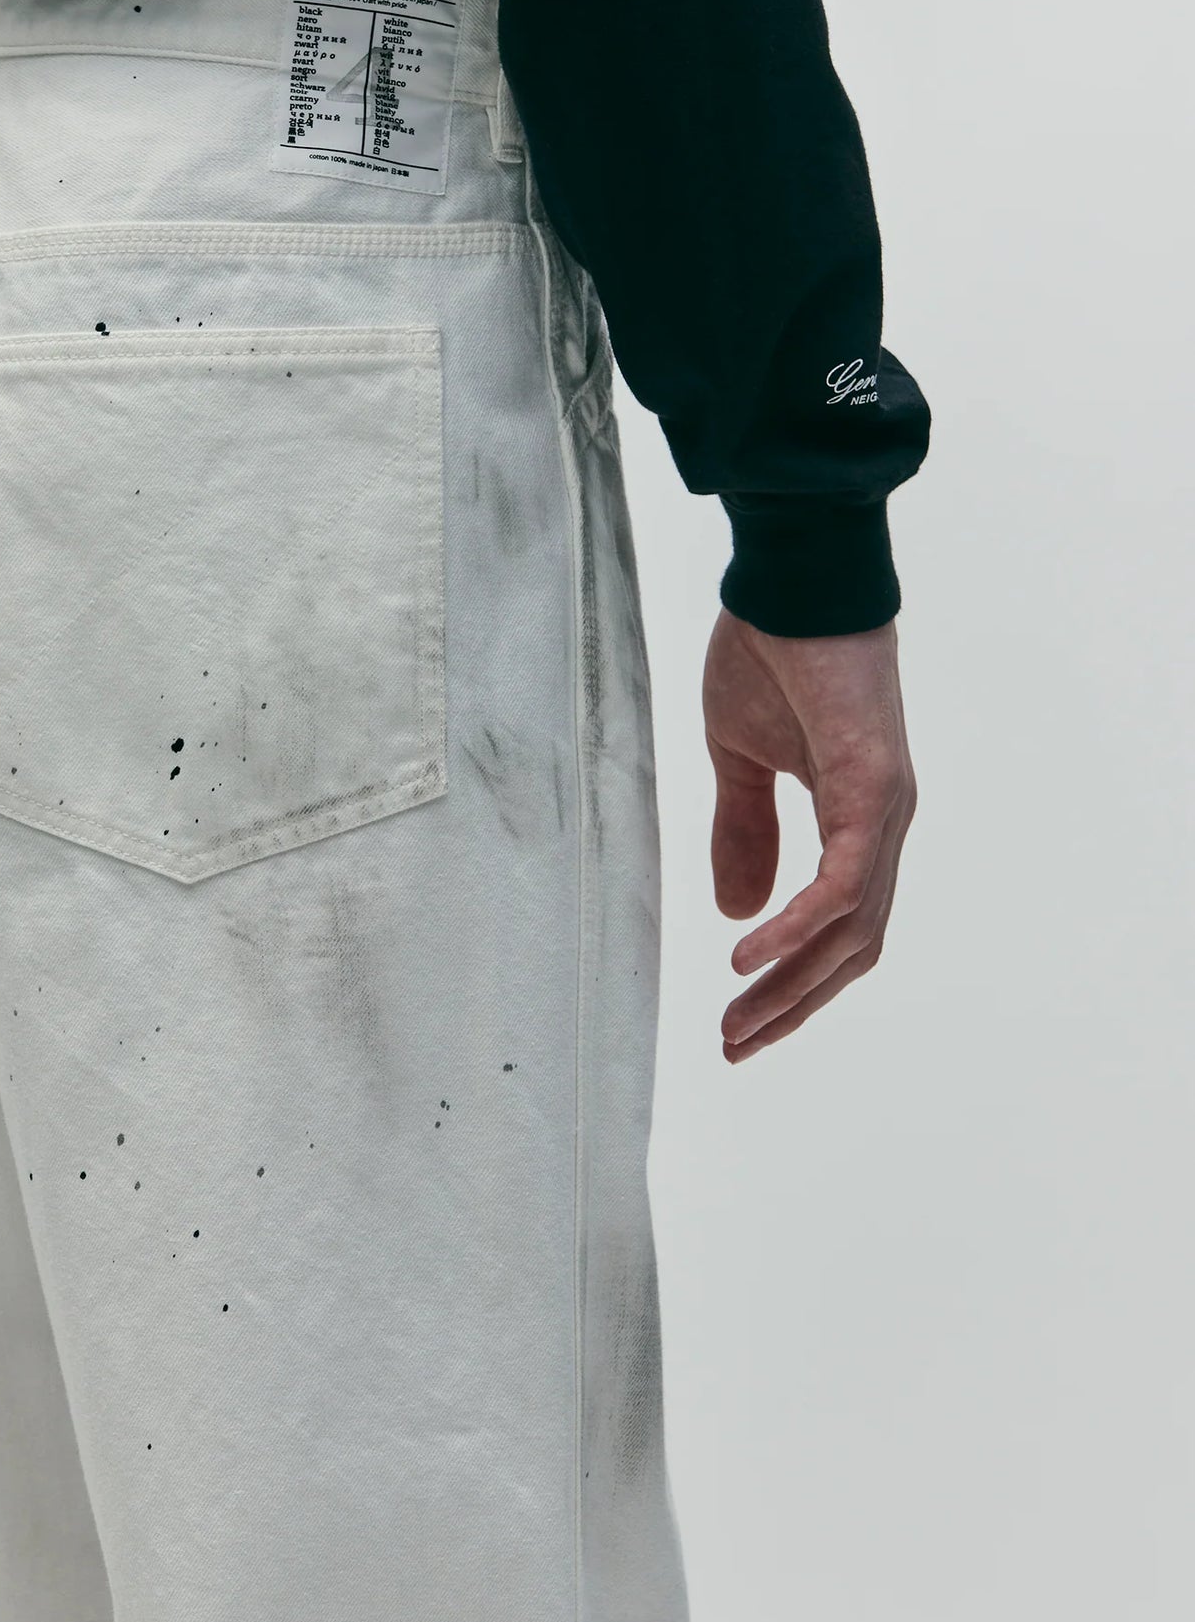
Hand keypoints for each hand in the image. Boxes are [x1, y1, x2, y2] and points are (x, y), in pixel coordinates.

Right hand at [703, 610, 915, 1062]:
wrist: (790, 577)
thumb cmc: (769, 650)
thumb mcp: (739, 758)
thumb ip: (743, 832)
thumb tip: (737, 916)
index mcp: (858, 817)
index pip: (841, 926)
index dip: (795, 980)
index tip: (741, 1022)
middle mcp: (885, 824)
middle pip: (854, 946)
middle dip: (794, 1004)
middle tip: (735, 1044)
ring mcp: (887, 809)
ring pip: (853, 929)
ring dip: (793, 984)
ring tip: (738, 1022)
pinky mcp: (873, 788)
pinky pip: (842, 883)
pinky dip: (798, 927)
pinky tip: (750, 955)